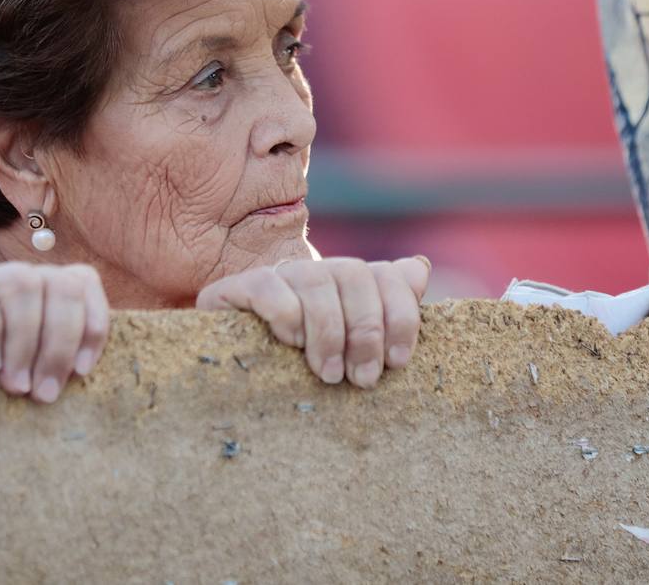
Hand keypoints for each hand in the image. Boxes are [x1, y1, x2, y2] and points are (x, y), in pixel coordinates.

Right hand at [0, 263, 108, 403]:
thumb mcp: (24, 365)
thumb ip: (51, 362)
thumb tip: (80, 380)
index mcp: (46, 289)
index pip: (83, 284)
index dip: (91, 325)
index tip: (81, 372)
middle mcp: (21, 276)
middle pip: (62, 288)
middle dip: (59, 345)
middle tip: (44, 394)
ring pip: (24, 287)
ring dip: (25, 343)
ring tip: (15, 386)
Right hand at [196, 256, 430, 387]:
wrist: (229, 378)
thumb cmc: (300, 374)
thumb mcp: (348, 354)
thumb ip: (386, 313)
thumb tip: (419, 270)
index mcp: (344, 283)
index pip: (386, 275)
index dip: (400, 314)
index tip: (399, 361)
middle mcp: (312, 271)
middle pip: (353, 273)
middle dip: (366, 329)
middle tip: (363, 379)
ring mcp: (274, 277)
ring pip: (315, 279)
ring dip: (329, 330)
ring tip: (329, 375)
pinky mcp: (234, 289)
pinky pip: (268, 286)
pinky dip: (286, 314)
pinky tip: (290, 344)